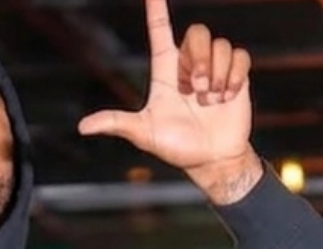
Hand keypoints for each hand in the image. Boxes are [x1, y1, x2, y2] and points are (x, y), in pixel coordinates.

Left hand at [78, 0, 260, 200]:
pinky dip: (233, 76)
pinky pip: (239, 56)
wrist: (211, 159)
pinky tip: (227, 97)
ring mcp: (213, 69)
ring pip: (220, 45)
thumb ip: (117, 123)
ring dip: (216, 74)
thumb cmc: (176, 147)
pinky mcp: (235, 75)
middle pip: (197, 32)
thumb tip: (82, 127)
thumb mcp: (144, 133)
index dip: (157, 9)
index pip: (160, 30)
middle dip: (199, 60)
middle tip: (197, 91)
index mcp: (165, 71)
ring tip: (212, 100)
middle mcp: (189, 65)